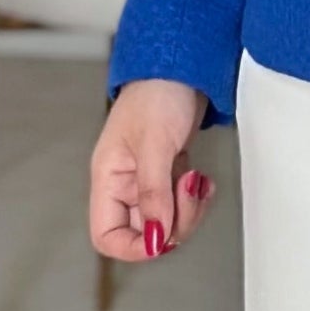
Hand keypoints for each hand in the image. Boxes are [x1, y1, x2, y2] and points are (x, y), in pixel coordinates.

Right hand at [89, 78, 212, 261]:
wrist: (181, 63)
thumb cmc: (158, 92)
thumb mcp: (155, 144)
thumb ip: (153, 194)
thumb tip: (156, 238)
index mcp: (108, 178)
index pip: (107, 235)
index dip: (134, 247)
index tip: (163, 236)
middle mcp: (125, 183)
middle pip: (144, 231)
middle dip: (173, 222)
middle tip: (188, 193)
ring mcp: (148, 177)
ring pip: (167, 219)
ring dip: (188, 208)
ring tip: (197, 180)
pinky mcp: (168, 169)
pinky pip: (181, 201)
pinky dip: (195, 196)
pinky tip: (201, 179)